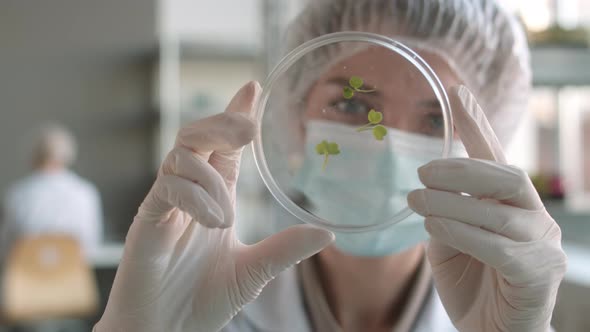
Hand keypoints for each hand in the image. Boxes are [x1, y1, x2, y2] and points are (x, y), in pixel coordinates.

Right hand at [94, 82, 333, 331]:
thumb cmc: (203, 302)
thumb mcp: (254, 272)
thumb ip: (285, 250)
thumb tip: (327, 233)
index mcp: (214, 199)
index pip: (224, 147)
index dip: (236, 116)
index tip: (252, 88)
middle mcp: (190, 194)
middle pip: (197, 137)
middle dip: (222, 123)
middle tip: (248, 124)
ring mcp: (166, 205)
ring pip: (180, 155)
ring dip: (210, 176)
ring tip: (226, 218)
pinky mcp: (148, 220)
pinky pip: (167, 188)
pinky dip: (194, 197)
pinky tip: (213, 222)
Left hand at [407, 86, 566, 331]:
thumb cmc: (472, 284)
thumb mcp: (449, 244)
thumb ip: (445, 215)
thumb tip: (428, 190)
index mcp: (512, 204)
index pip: (496, 157)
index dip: (477, 123)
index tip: (457, 91)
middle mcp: (535, 217)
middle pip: (504, 175)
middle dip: (461, 168)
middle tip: (422, 171)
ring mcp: (541, 245)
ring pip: (498, 210)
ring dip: (452, 201)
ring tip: (416, 198)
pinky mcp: (537, 273)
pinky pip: (499, 246)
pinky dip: (462, 231)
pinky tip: (433, 224)